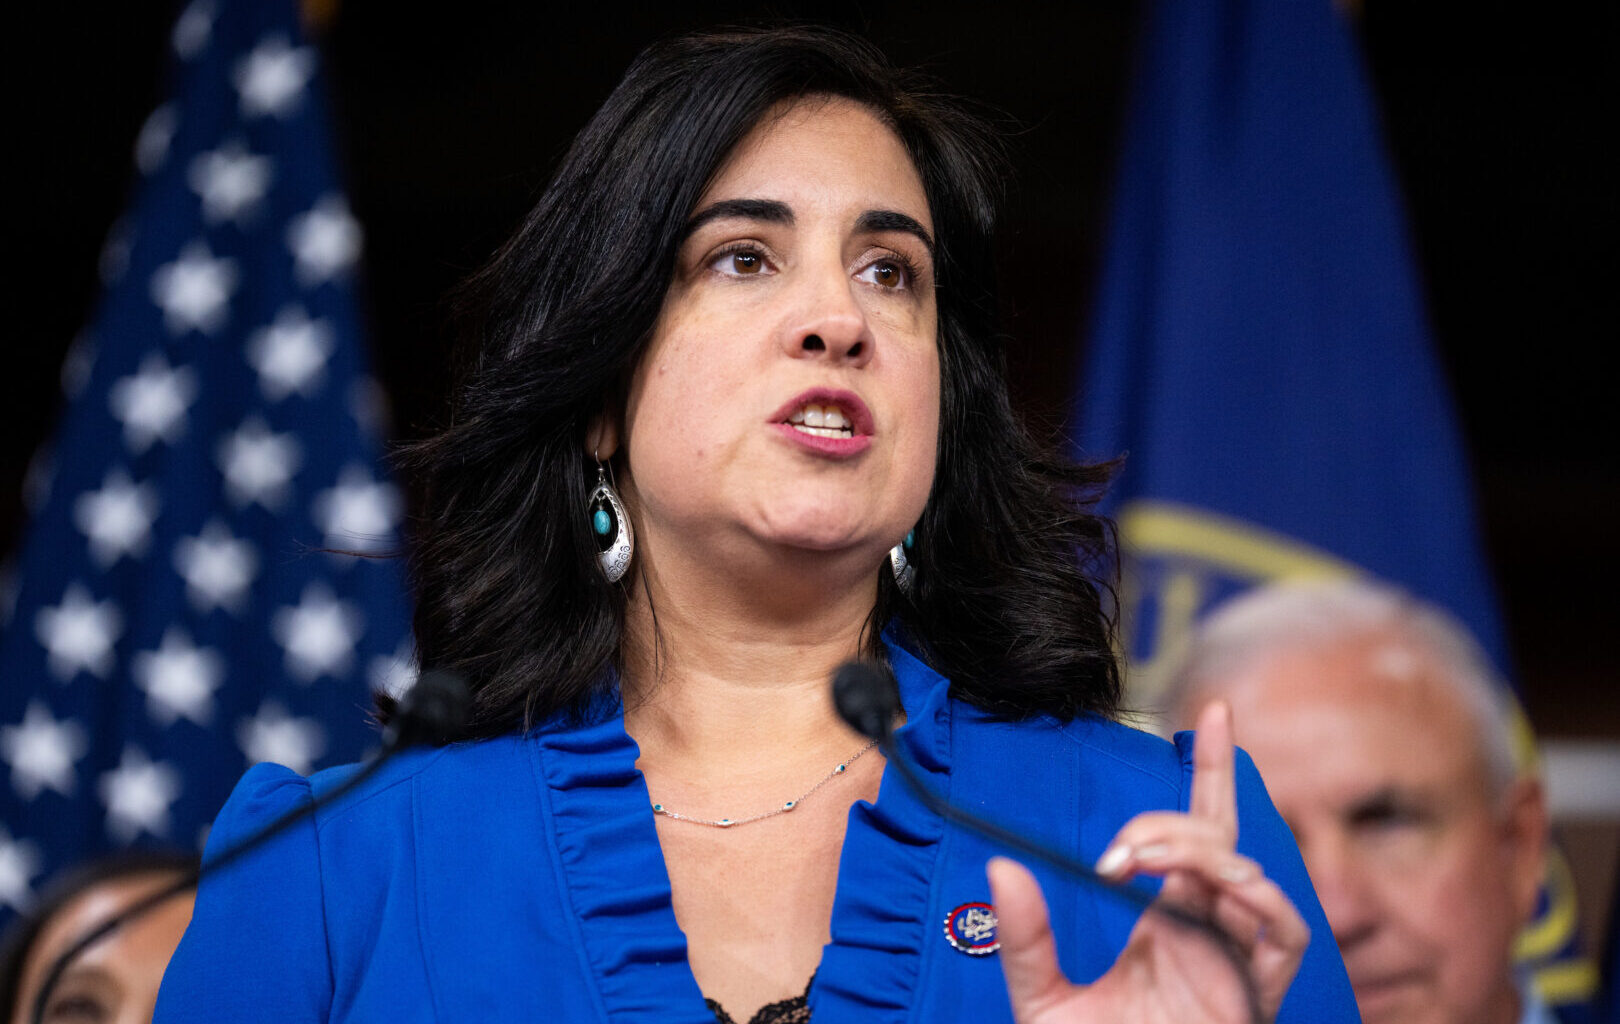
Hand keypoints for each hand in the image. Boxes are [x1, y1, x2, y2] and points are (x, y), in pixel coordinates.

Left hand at [987, 701, 1309, 1022]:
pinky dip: (1257, 898)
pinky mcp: (1262, 994)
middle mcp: (1210, 931)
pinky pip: (1286, 930)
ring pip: (1250, 874)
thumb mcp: (1042, 1002)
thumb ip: (1026, 939)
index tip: (1214, 712)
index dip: (1212, 770)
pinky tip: (1211, 891)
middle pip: (1224, 841)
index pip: (1195, 832)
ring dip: (1201, 855)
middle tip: (1120, 851)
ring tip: (1141, 864)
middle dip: (1179, 819)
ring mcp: (1239, 960)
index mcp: (1168, 920)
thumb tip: (1000, 869)